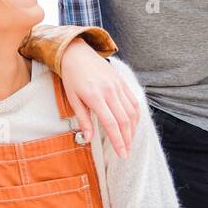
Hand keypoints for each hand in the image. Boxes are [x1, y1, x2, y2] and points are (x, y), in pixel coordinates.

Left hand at [59, 39, 139, 157]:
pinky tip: (133, 125)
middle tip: (126, 153)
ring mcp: (118, 86)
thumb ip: (83, 120)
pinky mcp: (122, 82)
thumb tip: (88, 139)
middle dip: (127, 139)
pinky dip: (136, 115)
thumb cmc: (72, 77)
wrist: (77, 53)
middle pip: (124, 120)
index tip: (122, 154)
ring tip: (130, 142)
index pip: (111, 124)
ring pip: (132, 111)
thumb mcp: (72, 99)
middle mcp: (110, 91)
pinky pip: (134, 101)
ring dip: (133, 129)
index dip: (118, 141)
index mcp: (95, 96)